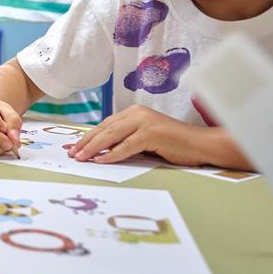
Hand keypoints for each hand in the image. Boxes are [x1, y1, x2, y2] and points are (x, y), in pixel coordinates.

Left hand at [66, 105, 200, 164]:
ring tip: (81, 158)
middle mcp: (137, 113)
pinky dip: (112, 154)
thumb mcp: (145, 140)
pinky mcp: (152, 133)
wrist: (200, 145)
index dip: (88, 136)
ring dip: (93, 148)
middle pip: (104, 129)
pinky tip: (101, 161)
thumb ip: (126, 141)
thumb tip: (101, 151)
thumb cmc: (173, 144)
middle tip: (72, 153)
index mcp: (134, 112)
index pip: (105, 125)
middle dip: (85, 142)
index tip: (73, 146)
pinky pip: (126, 146)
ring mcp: (144, 122)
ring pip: (111, 136)